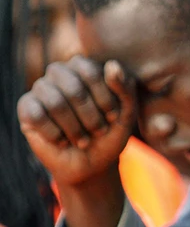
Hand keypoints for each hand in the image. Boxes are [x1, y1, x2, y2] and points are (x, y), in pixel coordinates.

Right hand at [17, 58, 137, 187]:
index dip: (104, 98)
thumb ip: (125, 88)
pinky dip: (55, 134)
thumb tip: (112, 65)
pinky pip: (36, 115)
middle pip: (73, 88)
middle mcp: (60, 72)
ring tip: (83, 140)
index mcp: (84, 67)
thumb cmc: (110, 133)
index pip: (90, 71)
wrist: (92, 162)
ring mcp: (41, 88)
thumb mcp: (126, 113)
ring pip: (55, 102)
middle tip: (98, 131)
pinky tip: (63, 141)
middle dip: (90, 116)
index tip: (113, 117)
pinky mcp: (26, 106)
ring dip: (74, 128)